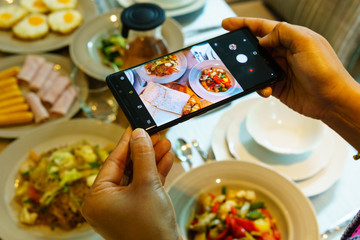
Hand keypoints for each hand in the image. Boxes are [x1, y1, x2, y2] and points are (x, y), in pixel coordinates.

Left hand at [81, 128, 181, 239]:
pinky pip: (143, 186)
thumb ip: (142, 156)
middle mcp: (106, 202)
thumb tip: (139, 134)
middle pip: (125, 167)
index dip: (126, 142)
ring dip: (152, 160)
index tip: (135, 126)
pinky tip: (167, 158)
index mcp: (97, 198)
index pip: (112, 161)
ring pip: (136, 175)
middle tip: (156, 134)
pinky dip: (155, 173)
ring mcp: (121, 206)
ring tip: (166, 143)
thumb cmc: (150, 227)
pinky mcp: (136, 209)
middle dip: (144, 150)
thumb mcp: (146, 184)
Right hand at [222, 17, 357, 120]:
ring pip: (256, 66)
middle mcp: (285, 52)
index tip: (227, 24)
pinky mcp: (278, 86)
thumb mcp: (306, 42)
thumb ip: (283, 32)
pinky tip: (266, 89)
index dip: (243, 24)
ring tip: (248, 74)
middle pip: (256, 46)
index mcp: (291, 37)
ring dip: (250, 71)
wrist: (332, 100)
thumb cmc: (325, 70)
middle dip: (242, 50)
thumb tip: (263, 39)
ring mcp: (280, 70)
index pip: (262, 27)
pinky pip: (260, 83)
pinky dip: (259, 87)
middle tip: (229, 53)